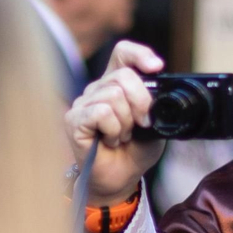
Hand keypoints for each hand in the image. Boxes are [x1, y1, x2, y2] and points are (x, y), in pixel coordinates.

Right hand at [64, 40, 165, 202]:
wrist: (121, 180)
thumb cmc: (135, 151)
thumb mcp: (156, 123)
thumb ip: (156, 102)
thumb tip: (158, 83)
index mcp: (117, 84)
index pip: (123, 53)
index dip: (139, 54)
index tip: (156, 68)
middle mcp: (97, 89)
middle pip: (123, 76)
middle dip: (141, 103)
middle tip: (140, 125)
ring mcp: (83, 103)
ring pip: (113, 96)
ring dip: (126, 123)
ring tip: (122, 137)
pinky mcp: (74, 120)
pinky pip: (102, 113)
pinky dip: (113, 130)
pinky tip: (110, 141)